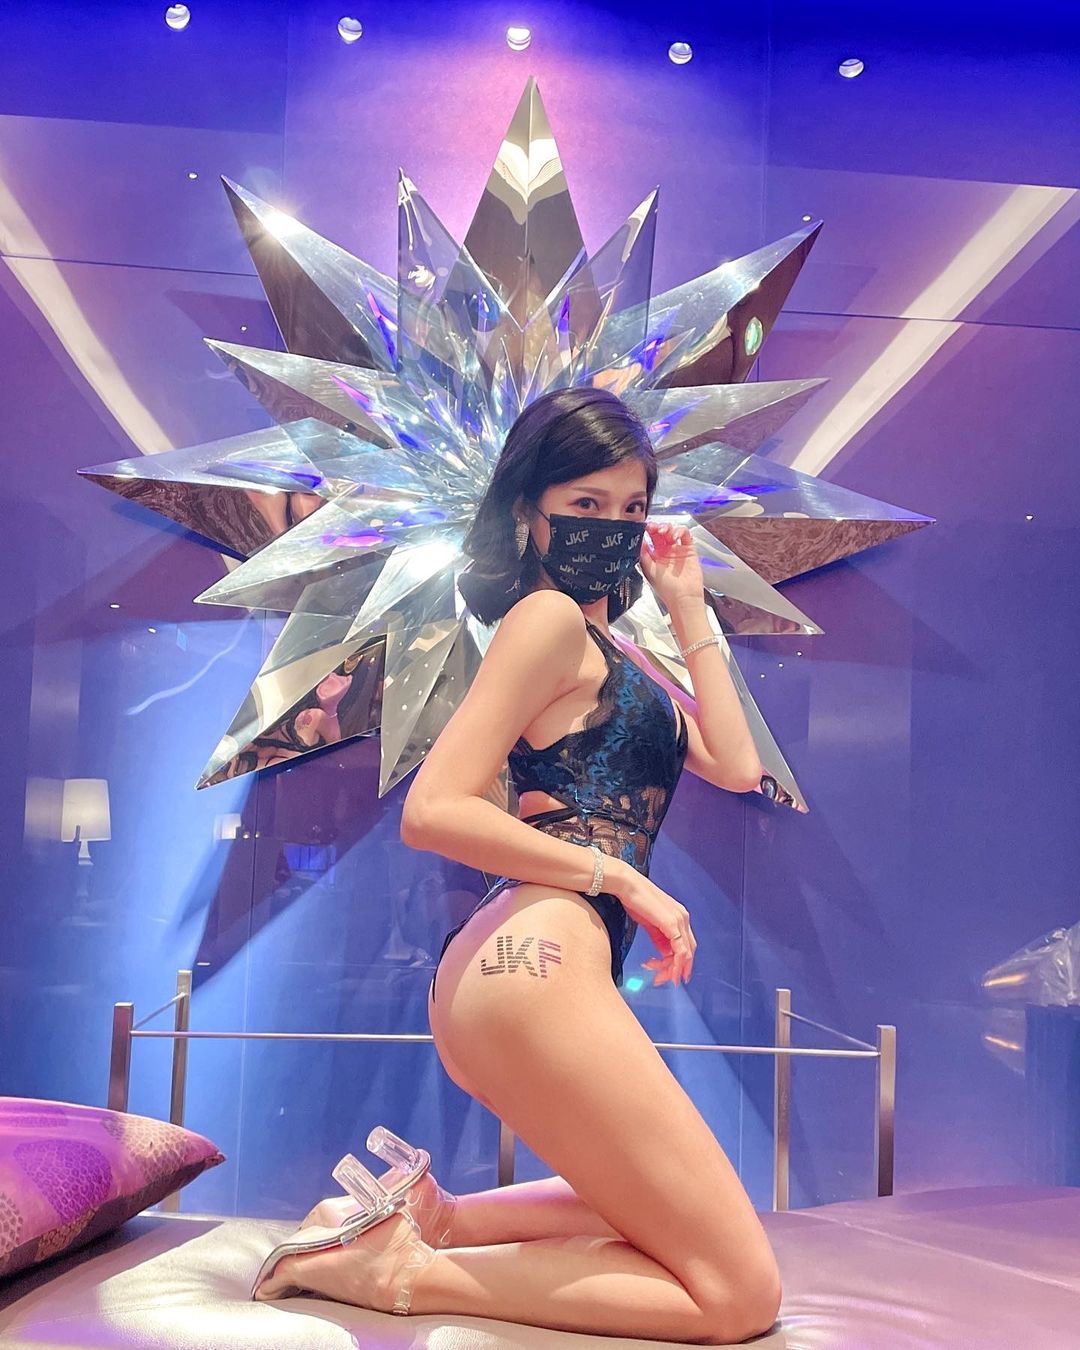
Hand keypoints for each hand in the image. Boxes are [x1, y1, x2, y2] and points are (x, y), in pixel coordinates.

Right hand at [611, 868, 696, 986]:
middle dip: (677, 969)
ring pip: (686, 954)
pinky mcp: (672, 924)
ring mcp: (679, 920)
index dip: (678, 962)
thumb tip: (666, 954)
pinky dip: (675, 965)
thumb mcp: (650, 923)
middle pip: (689, 951)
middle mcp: (683, 917)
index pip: (686, 944)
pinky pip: (680, 951)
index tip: (666, 974)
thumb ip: (660, 938)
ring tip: (659, 978)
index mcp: (679, 916)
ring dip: (673, 970)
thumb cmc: (635, 900)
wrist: (626, 885)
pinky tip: (666, 972)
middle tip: (664, 981)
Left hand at [638, 520, 705, 609]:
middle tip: (653, 527)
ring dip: (668, 528)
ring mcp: (677, 549)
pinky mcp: (689, 550)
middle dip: (656, 526)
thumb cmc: (666, 589)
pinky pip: (686, 535)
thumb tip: (638, 541)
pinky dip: (680, 531)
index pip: (649, 538)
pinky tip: (675, 536)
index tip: (644, 527)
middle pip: (660, 532)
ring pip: (672, 531)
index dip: (647, 531)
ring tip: (664, 533)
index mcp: (654, 556)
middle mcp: (665, 551)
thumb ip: (643, 555)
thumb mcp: (649, 570)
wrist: (683, 597)